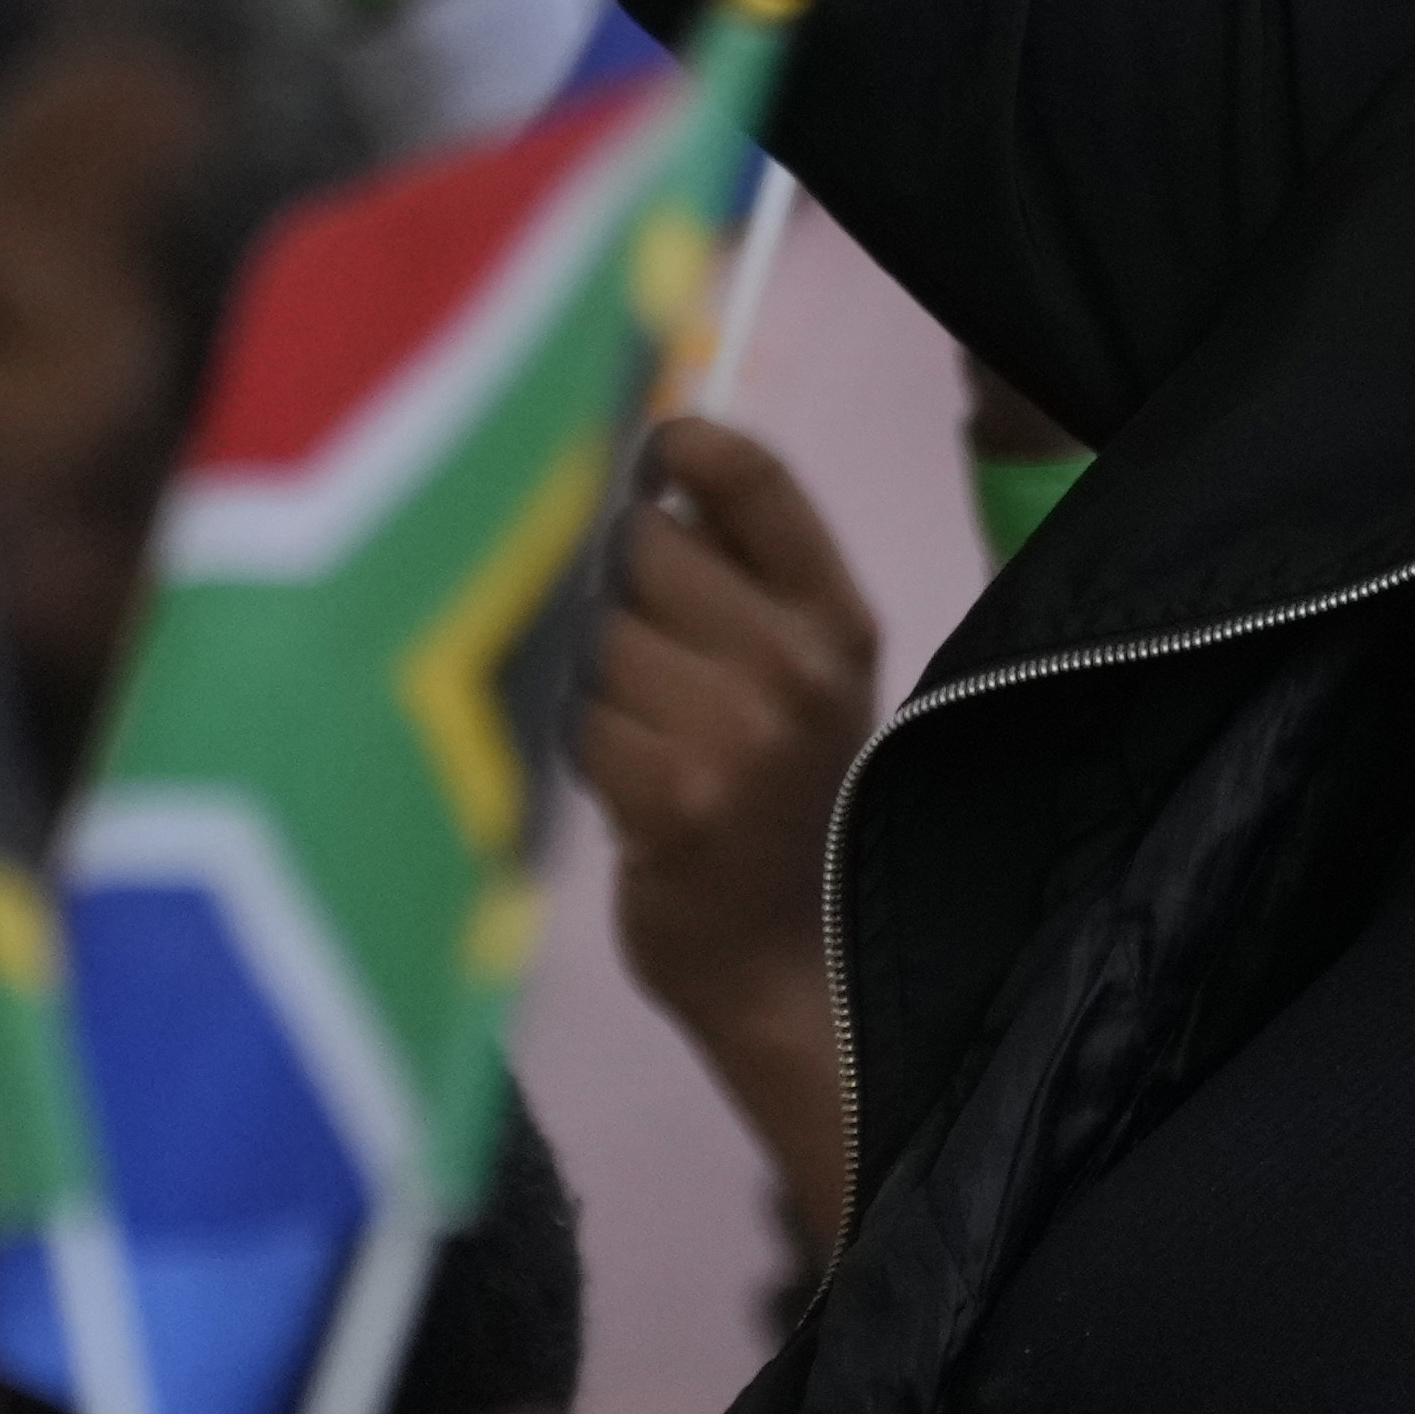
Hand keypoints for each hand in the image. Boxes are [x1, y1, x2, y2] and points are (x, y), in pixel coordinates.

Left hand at [578, 415, 875, 1249]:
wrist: (790, 967)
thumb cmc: (778, 808)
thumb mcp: (801, 681)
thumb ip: (740, 577)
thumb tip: (639, 472)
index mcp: (836, 619)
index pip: (753, 480)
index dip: (678, 446)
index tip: (641, 459)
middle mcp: (796, 664)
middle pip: (642, 547)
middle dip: (615, 591)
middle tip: (638, 656)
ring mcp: (737, 732)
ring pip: (597, 636)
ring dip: (591, 681)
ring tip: (635, 733)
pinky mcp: (671, 797)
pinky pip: (578, 718)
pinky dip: (580, 747)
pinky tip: (620, 784)